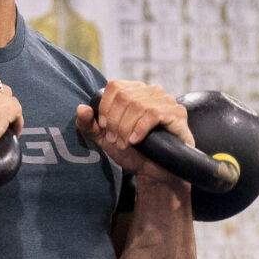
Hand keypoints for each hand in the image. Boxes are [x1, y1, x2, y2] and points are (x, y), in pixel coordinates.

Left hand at [75, 79, 193, 181]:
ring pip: (138, 105)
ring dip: (126, 128)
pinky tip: (136, 141)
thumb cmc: (131, 151)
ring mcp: (166, 100)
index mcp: (134, 91)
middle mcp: (151, 91)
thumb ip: (89, 124)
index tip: (104, 128)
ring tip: (125, 143)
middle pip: (125, 97)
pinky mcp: (177, 113)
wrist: (153, 172)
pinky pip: (154, 114)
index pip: (114, 87)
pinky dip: (140, 129)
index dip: (106, 108)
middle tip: (115, 140)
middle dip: (115, 122)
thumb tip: (81, 108)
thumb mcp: (104, 138)